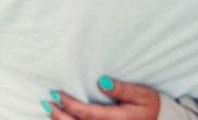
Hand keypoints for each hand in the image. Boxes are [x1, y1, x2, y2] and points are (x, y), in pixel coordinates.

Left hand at [42, 76, 160, 119]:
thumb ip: (122, 89)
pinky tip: (62, 119)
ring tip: (50, 111)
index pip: (87, 114)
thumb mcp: (142, 94)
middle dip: (60, 116)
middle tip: (47, 103)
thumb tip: (102, 81)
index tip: (56, 94)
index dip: (70, 105)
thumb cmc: (151, 105)